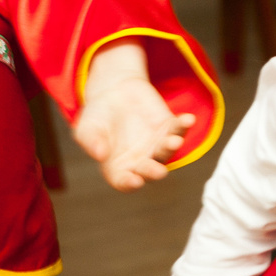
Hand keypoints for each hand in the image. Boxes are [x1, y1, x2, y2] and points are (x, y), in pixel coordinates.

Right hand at [75, 43, 196, 188]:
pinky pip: (178, 128)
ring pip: (167, 151)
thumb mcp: (87, 128)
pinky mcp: (168, 127)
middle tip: (159, 171)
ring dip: (171, 147)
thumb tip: (99, 154)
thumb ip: (91, 142)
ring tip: (175, 141)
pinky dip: (184, 125)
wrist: (114, 92)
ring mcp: (157, 145)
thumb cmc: (97, 117)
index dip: (129, 184)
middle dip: (154, 171)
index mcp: (118, 168)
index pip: (124, 181)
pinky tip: (188, 119)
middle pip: (150, 170)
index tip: (134, 182)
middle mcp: (141, 161)